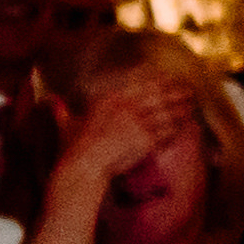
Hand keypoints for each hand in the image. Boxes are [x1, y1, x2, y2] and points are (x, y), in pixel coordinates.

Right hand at [62, 70, 194, 195]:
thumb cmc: (73, 148)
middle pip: (158, 94)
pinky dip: (178, 126)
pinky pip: (167, 131)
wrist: (83, 167)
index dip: (157, 79)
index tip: (169, 76)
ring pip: (166, 111)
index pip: (139, 83)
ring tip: (192, 103)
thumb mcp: (68, 124)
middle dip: (175, 90)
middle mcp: (125, 107)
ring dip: (181, 107)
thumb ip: (63, 110)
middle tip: (189, 88)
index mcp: (109, 99)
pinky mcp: (146, 140)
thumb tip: (51, 100)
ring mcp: (138, 123)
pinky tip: (186, 123)